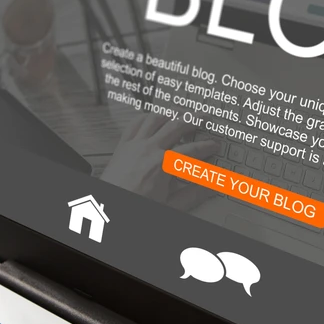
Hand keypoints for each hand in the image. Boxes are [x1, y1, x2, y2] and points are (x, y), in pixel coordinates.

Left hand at [102, 114, 219, 209]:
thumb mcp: (170, 205)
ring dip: (171, 113)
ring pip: (156, 118)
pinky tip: (153, 116)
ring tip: (182, 112)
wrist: (109, 211)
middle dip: (194, 119)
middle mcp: (148, 149)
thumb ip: (193, 194)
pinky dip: (147, 116)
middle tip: (205, 117)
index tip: (214, 145)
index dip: (207, 146)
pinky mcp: (122, 146)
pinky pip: (135, 123)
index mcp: (163, 164)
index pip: (192, 150)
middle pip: (176, 125)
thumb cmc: (135, 206)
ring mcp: (134, 145)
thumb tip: (210, 186)